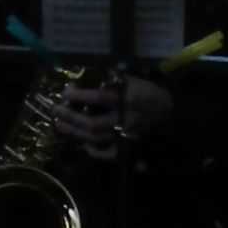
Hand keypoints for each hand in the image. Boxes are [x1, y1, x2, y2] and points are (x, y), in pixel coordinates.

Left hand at [54, 77, 171, 162]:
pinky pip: (109, 153)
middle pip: (94, 123)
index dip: (80, 96)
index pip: (100, 98)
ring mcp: (127, 136)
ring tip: (59, 124)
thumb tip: (85, 74)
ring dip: (75, 132)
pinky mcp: (129, 146)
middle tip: (56, 110)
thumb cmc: (149, 91)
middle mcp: (126, 119)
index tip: (65, 92)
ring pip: (97, 138)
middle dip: (72, 117)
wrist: (172, 112)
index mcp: (128, 99)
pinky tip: (83, 144)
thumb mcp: (133, 79)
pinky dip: (95, 151)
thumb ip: (112, 78)